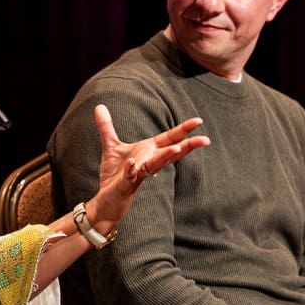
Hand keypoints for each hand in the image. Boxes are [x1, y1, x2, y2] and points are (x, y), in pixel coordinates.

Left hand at [84, 104, 210, 231]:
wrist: (106, 198)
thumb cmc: (114, 174)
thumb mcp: (110, 146)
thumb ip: (106, 127)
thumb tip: (99, 106)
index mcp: (148, 151)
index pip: (169, 139)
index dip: (183, 130)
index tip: (199, 121)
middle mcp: (148, 162)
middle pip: (171, 152)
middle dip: (187, 146)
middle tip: (205, 140)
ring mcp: (138, 174)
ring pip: (155, 165)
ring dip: (165, 157)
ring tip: (177, 149)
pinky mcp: (126, 184)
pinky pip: (131, 176)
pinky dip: (131, 170)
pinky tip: (133, 164)